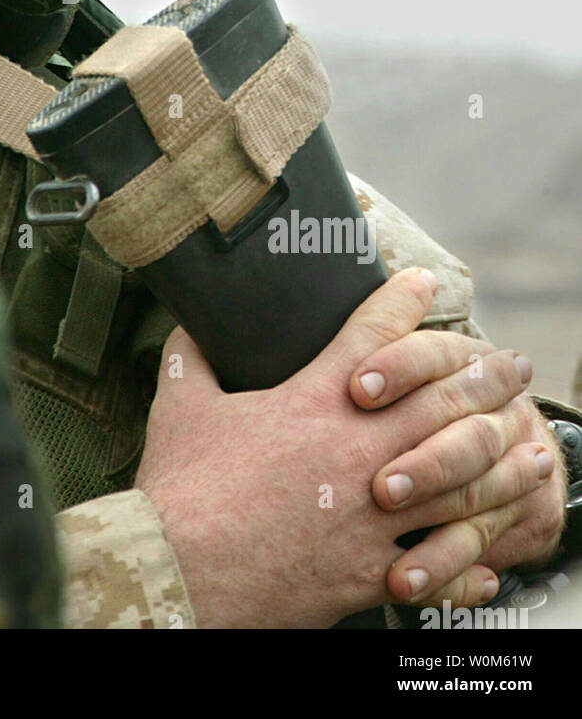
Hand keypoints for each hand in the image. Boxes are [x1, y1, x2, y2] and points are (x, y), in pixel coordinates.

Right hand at [135, 268, 519, 627]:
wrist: (180, 569)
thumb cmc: (180, 485)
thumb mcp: (179, 406)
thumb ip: (190, 359)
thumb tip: (188, 328)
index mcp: (312, 402)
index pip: (371, 337)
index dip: (402, 302)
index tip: (424, 283)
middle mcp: (357, 451)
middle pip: (442, 404)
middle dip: (484, 379)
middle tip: (512, 366)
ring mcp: (371, 515)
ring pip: (460, 485)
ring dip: (504, 466)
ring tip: (530, 452)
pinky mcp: (370, 571)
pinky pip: (436, 568)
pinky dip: (469, 566)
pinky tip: (488, 564)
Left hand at [349, 330, 568, 597]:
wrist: (506, 454)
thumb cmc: (416, 398)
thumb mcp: (395, 359)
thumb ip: (376, 325)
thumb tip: (388, 281)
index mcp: (459, 364)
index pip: (434, 354)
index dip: (398, 366)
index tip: (356, 388)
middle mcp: (489, 413)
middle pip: (464, 430)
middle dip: (423, 458)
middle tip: (379, 485)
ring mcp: (504, 470)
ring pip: (476, 492)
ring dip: (433, 515)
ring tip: (388, 534)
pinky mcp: (505, 522)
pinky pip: (476, 550)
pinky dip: (442, 570)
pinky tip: (404, 581)